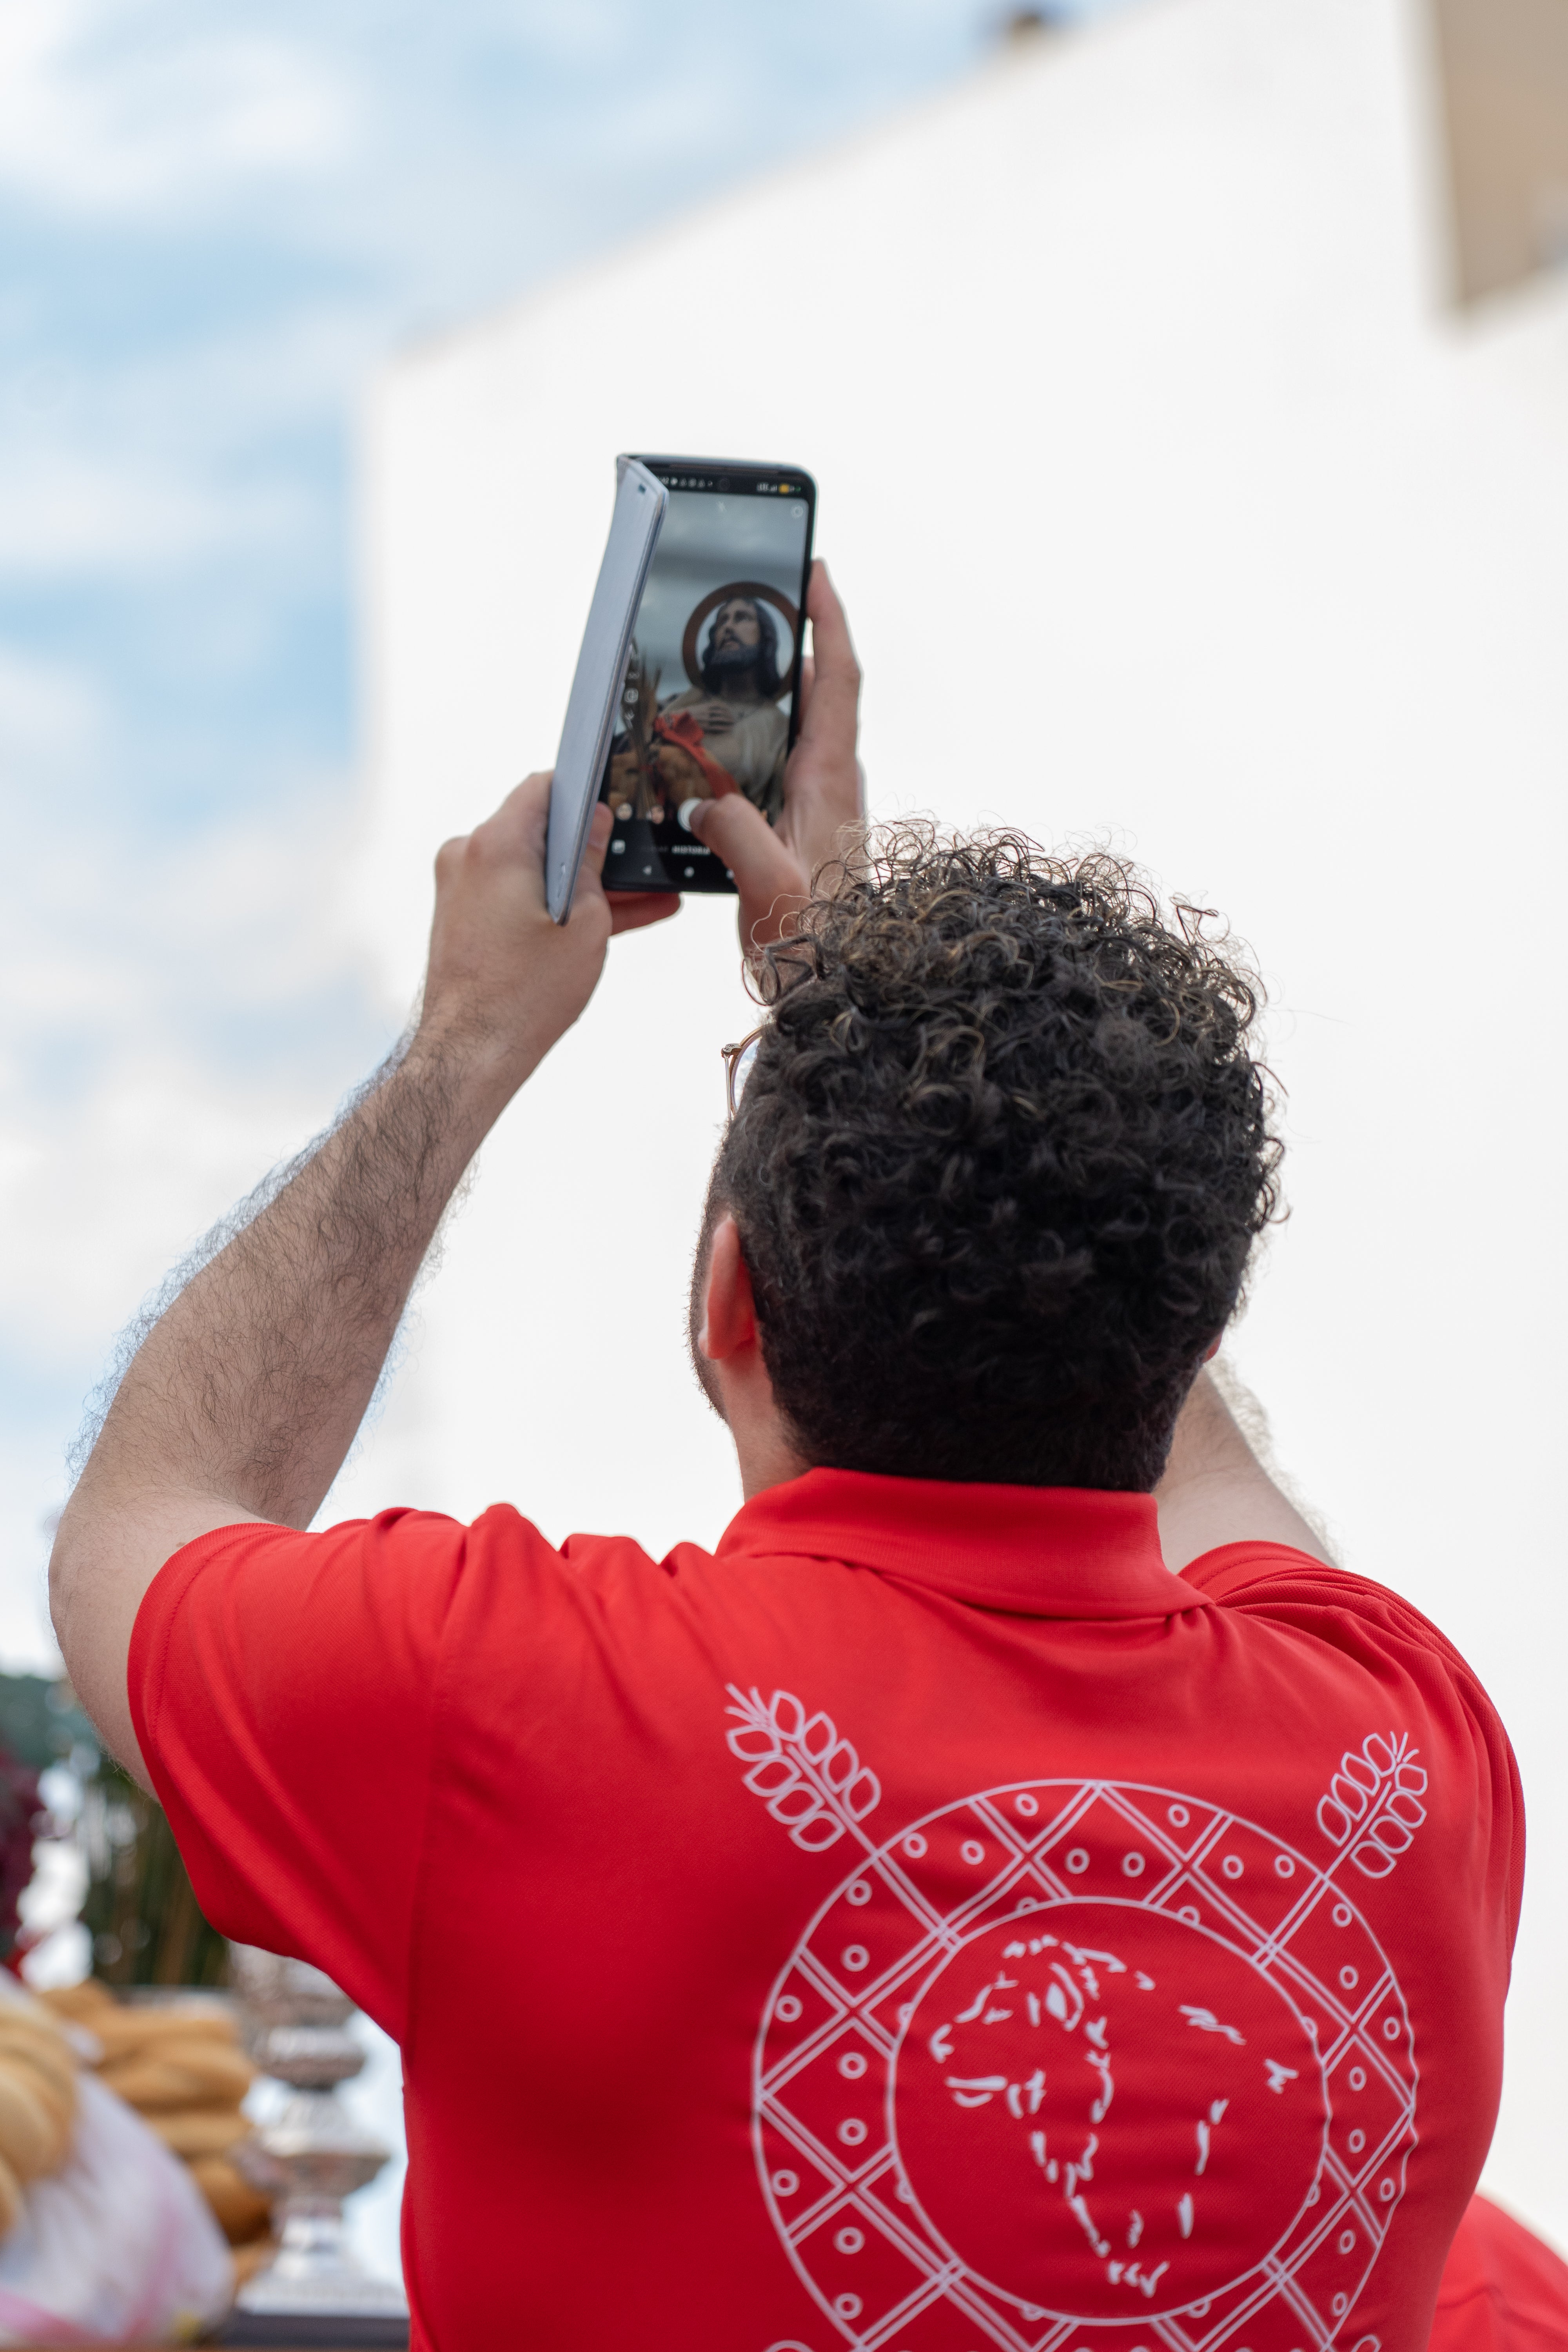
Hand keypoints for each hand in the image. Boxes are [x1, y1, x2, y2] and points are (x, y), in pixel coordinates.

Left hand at [414, 773, 676, 1111]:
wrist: (471, 1053)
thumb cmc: (524, 996)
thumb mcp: (585, 923)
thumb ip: (593, 863)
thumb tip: (598, 825)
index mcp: (496, 844)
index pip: (544, 787)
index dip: (588, 792)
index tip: (619, 806)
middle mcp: (469, 856)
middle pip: (540, 830)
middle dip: (593, 847)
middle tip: (641, 862)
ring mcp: (462, 888)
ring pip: (534, 868)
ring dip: (582, 882)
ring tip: (643, 900)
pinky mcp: (464, 916)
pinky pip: (518, 896)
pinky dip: (554, 904)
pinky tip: (605, 920)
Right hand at [685, 560, 861, 953]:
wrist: (840, 992)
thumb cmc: (817, 944)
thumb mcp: (769, 884)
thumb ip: (734, 831)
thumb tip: (701, 797)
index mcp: (831, 782)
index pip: (837, 680)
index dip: (829, 623)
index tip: (817, 573)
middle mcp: (832, 787)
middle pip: (819, 696)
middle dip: (795, 646)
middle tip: (761, 608)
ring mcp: (820, 810)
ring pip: (797, 733)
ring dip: (770, 698)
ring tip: (726, 671)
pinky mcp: (803, 834)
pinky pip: (779, 773)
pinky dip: (754, 747)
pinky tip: (716, 755)